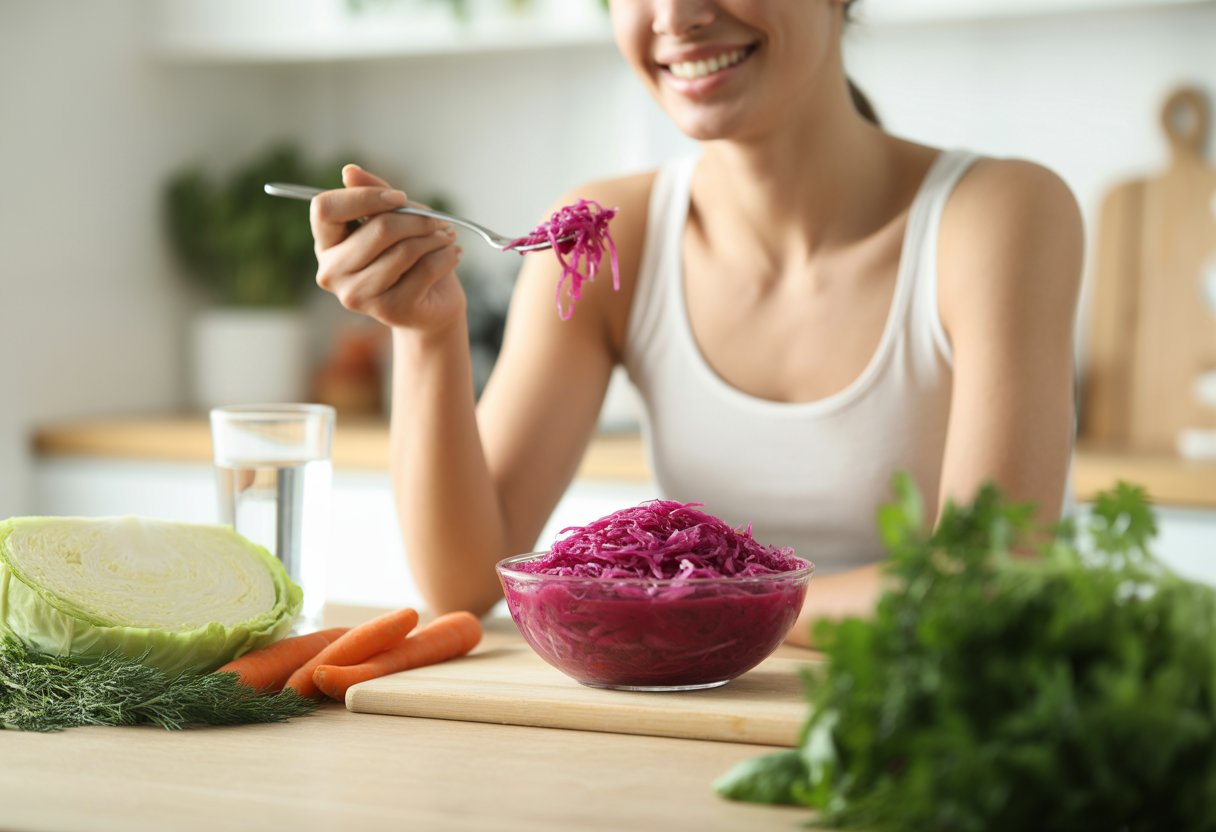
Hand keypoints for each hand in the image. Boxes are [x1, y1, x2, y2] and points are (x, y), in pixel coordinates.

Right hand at [311, 164, 465, 332]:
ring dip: (434, 237)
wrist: (430, 305)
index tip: (400, 198)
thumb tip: (349, 171)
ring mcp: (358, 295)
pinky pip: (426, 269)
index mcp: (326, 244)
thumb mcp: (392, 221)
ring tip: (447, 236)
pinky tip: (454, 254)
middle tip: (438, 220)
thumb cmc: (409, 259)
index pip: (326, 208)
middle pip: (377, 229)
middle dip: (417, 219)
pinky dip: (446, 256)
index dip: (365, 196)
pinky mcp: (389, 310)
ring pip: (404, 250)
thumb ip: (373, 196)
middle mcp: (332, 272)